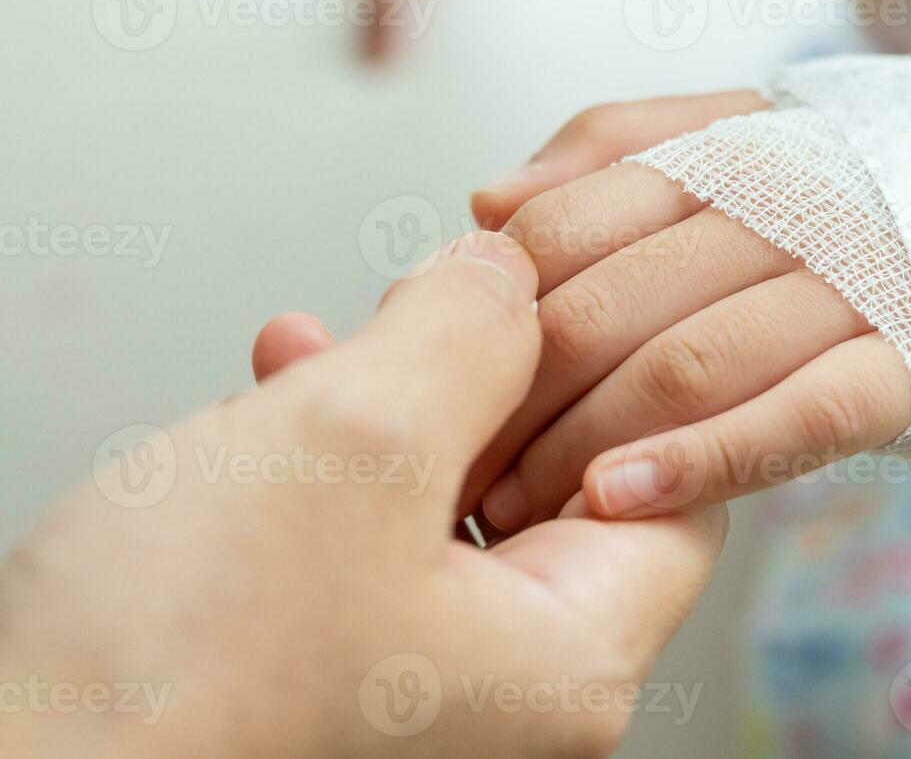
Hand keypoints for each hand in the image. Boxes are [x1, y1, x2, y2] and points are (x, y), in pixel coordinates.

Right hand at [0, 233, 726, 758]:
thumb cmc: (171, 672)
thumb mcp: (356, 442)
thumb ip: (469, 334)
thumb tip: (508, 277)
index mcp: (568, 662)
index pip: (678, 493)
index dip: (627, 376)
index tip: (567, 298)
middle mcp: (512, 692)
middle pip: (559, 485)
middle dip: (494, 377)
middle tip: (443, 301)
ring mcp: (419, 686)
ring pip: (450, 499)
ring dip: (398, 401)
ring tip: (340, 333)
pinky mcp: (331, 667)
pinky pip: (370, 536)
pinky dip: (334, 455)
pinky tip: (281, 382)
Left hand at [461, 94, 910, 530]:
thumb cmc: (826, 200)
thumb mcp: (717, 141)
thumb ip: (601, 157)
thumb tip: (487, 205)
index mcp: (723, 146)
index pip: (562, 229)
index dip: (483, 317)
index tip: (433, 382)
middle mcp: (785, 203)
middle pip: (606, 304)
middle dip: (513, 400)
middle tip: (455, 470)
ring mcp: (848, 285)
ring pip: (686, 365)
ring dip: (583, 445)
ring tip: (514, 507)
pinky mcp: (901, 369)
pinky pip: (794, 420)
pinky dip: (702, 461)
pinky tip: (618, 503)